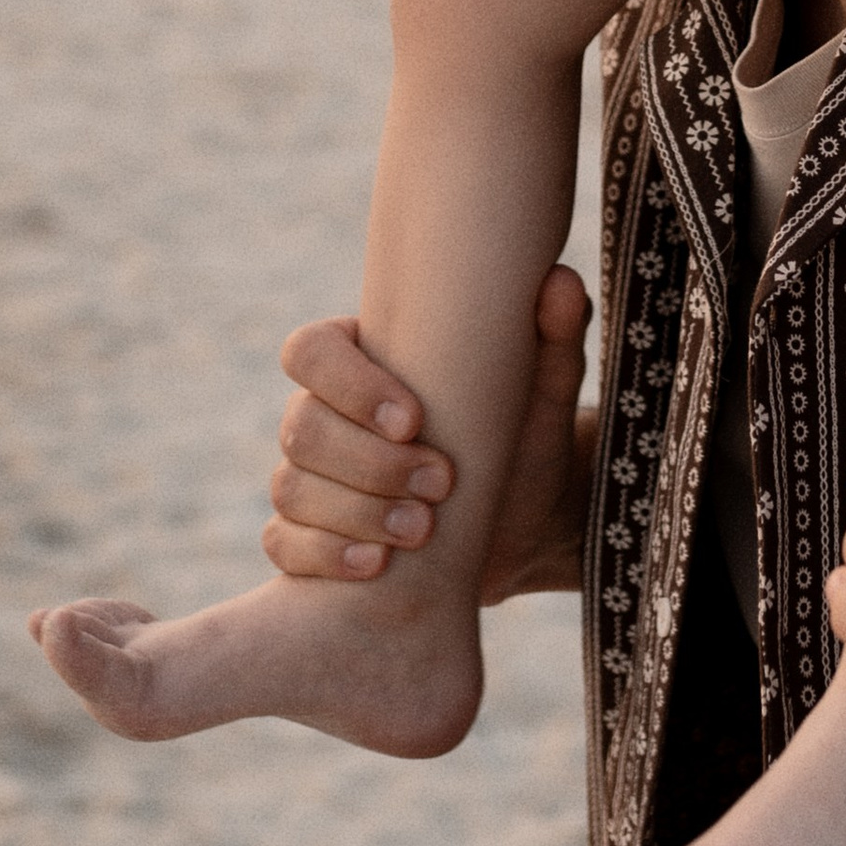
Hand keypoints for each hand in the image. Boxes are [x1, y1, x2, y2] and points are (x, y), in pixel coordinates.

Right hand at [260, 266, 594, 604]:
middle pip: (300, 426)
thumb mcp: (545, 394)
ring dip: (355, 511)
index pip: (310, 351)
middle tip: (440, 484)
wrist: (523, 528)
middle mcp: (325, 414)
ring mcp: (310, 478)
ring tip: (422, 530)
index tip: (414, 420)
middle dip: (368, 462)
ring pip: (291, 487)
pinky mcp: (309, 537)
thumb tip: (561, 281)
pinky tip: (375, 564)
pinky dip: (324, 555)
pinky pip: (284, 543)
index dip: (348, 384)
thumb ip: (555, 337)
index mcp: (363, 360)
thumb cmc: (525, 443)